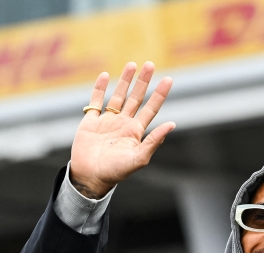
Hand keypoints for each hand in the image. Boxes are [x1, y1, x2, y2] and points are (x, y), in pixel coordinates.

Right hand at [69, 61, 174, 198]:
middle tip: (150, 64)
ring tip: (132, 65)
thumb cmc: (116, 172)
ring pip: (118, 96)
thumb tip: (172, 124)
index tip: (169, 79)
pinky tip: (105, 75)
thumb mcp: (139, 158)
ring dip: (125, 81)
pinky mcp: (91, 122)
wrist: (90, 177)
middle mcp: (123, 123)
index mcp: (136, 131)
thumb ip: (154, 141)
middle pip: (136, 98)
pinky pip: (96, 101)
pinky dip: (100, 88)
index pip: (151, 108)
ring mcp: (107, 121)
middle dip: (143, 82)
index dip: (160, 94)